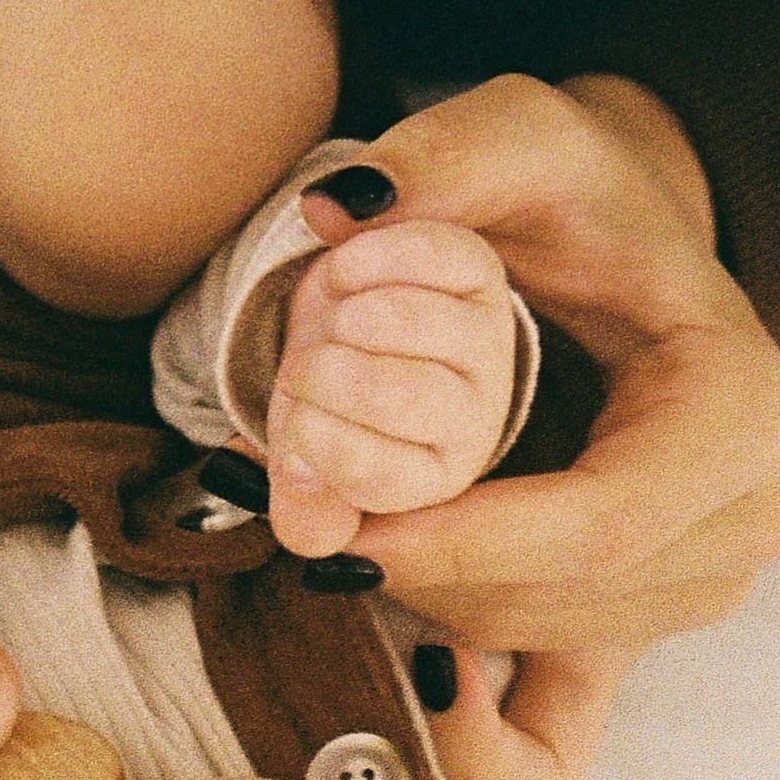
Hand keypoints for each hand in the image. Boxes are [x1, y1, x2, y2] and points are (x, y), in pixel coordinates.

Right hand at [268, 217, 520, 527]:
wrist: (346, 330)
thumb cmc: (328, 404)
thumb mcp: (307, 462)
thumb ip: (306, 504)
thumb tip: (309, 523)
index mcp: (435, 477)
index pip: (372, 471)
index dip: (311, 439)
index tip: (294, 419)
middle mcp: (479, 417)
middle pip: (394, 395)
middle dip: (320, 374)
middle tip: (303, 368)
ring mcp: (486, 342)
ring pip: (404, 321)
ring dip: (340, 317)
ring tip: (330, 327)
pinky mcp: (480, 274)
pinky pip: (421, 257)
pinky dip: (361, 261)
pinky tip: (345, 275)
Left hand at [270, 73, 779, 779]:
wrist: (613, 259)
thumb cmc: (574, 199)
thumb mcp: (522, 136)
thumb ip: (442, 155)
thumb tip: (339, 220)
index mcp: (743, 412)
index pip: (600, 528)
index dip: (464, 544)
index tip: (347, 524)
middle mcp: (746, 521)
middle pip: (553, 602)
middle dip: (420, 572)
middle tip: (315, 509)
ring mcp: (695, 598)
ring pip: (532, 655)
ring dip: (423, 608)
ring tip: (352, 523)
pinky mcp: (630, 645)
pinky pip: (547, 755)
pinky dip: (469, 742)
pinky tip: (412, 669)